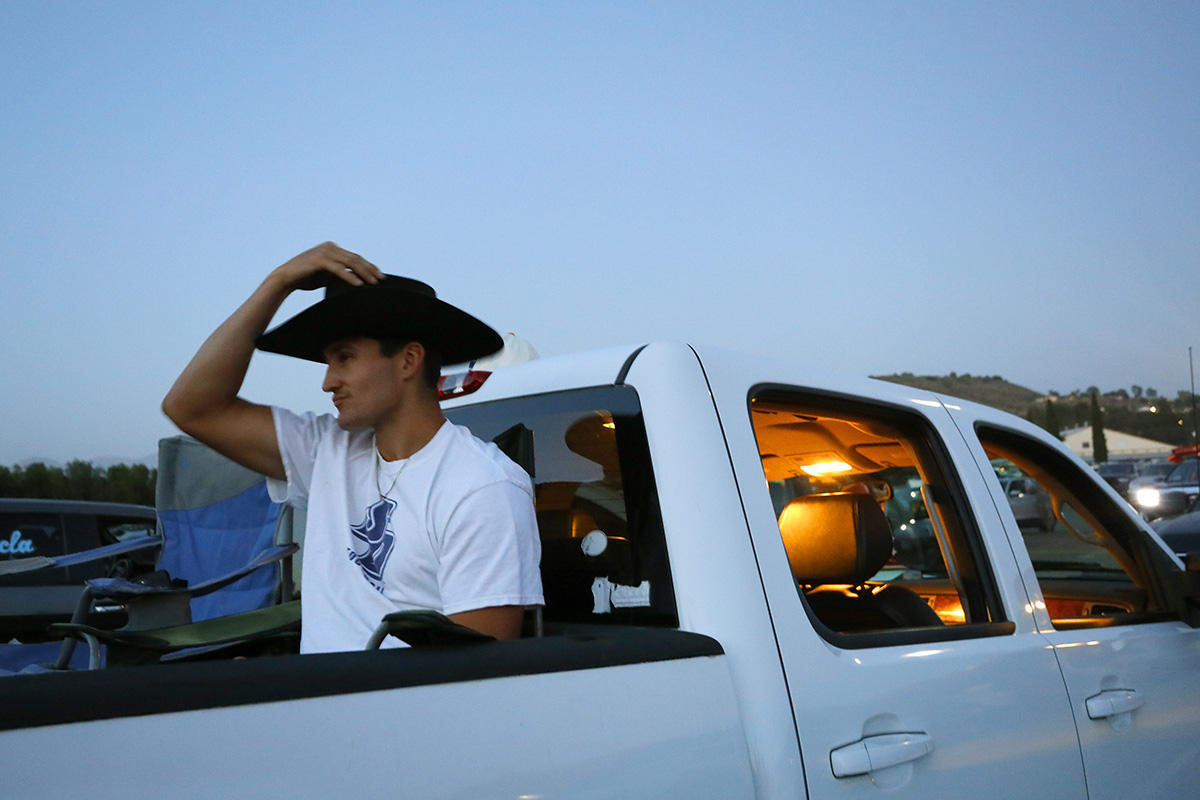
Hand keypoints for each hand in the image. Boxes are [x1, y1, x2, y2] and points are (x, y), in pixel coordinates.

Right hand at [270, 241, 384, 291]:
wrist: (285, 279)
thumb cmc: (305, 278)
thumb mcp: (327, 275)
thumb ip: (339, 273)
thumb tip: (356, 280)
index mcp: (332, 249)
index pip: (355, 257)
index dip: (369, 266)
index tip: (380, 275)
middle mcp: (330, 247)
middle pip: (355, 259)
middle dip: (370, 269)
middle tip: (382, 279)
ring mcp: (324, 252)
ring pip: (349, 263)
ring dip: (363, 273)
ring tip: (373, 283)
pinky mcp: (319, 260)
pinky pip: (338, 269)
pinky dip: (349, 277)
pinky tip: (358, 285)